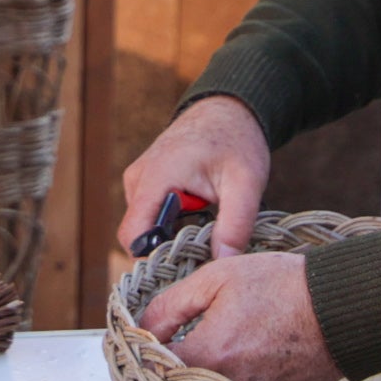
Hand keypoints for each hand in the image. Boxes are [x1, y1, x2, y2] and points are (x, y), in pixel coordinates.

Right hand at [114, 96, 272, 261]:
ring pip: (144, 227)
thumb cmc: (237, 141)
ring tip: (204, 226)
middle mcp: (138, 179)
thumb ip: (236, 225)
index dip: (154, 260)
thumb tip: (223, 263)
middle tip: (203, 251)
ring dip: (170, 236)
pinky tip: (197, 214)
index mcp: (157, 177)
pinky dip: (170, 224)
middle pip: (137, 236)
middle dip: (167, 250)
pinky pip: (149, 215)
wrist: (227, 111)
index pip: (133, 235)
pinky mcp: (144, 182)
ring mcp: (138, 180)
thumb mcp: (246, 183)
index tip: (186, 269)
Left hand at [136, 251, 337, 380]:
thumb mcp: (217, 278)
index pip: (154, 367)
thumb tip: (142, 326)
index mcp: (209, 354)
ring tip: (211, 351)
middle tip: (174, 345)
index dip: (143, 353)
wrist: (340, 306)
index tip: (146, 340)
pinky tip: (243, 359)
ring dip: (201, 378)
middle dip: (171, 367)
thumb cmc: (282, 286)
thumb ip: (171, 304)